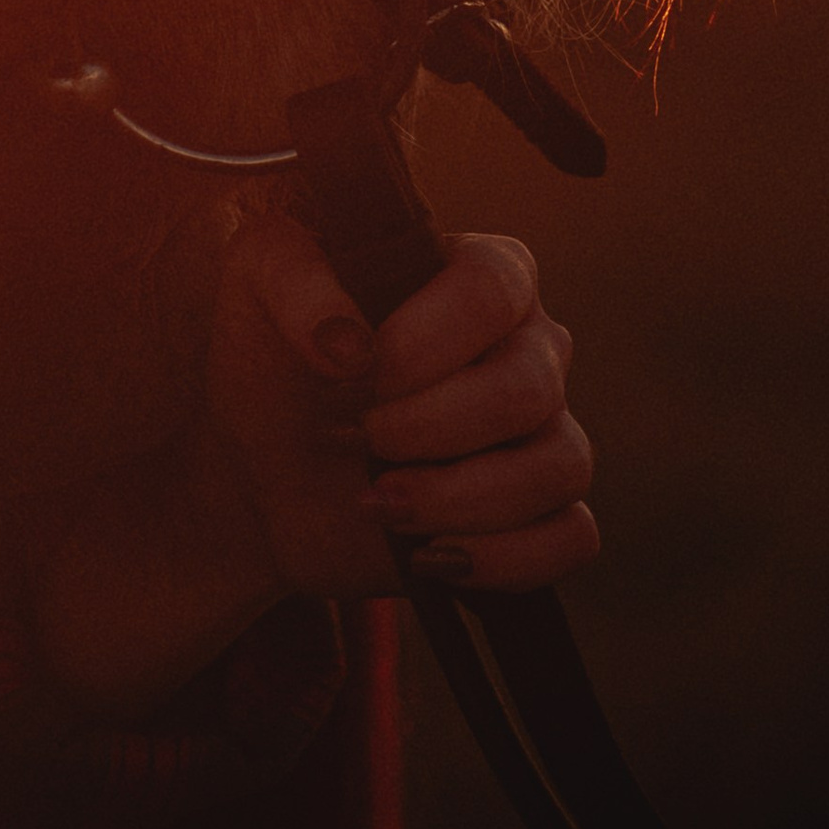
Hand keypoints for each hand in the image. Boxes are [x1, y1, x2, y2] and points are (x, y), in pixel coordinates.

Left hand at [203, 213, 596, 599]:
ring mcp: (543, 432)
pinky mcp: (537, 516)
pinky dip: (503, 558)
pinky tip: (428, 556)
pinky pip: (571, 539)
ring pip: (558, 467)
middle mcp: (530, 344)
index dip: (427, 341)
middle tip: (361, 437)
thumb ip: (295, 281)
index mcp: (482, 270)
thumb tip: (351, 343)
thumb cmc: (272, 355)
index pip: (494, 288)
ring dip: (458, 499)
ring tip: (381, 501)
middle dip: (431, 428)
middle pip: (528, 387)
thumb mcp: (257, 280)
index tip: (358, 372)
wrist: (258, 470)